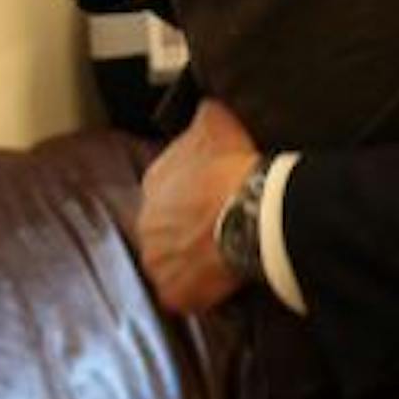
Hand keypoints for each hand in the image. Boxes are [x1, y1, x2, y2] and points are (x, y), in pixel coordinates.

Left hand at [139, 99, 260, 313]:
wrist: (251, 212)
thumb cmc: (234, 168)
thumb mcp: (218, 123)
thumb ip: (203, 115)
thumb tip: (202, 103)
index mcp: (153, 185)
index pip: (166, 189)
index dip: (192, 193)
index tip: (212, 196)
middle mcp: (146, 225)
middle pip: (165, 229)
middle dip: (187, 228)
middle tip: (219, 226)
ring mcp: (159, 262)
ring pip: (172, 262)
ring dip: (190, 260)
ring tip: (222, 255)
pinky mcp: (175, 293)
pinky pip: (185, 295)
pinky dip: (200, 290)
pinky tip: (220, 283)